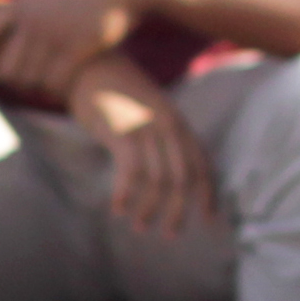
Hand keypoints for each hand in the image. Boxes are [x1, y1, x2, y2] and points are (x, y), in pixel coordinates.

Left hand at [0, 0, 147, 98]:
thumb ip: (26, 11)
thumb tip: (3, 27)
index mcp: (22, 5)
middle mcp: (33, 21)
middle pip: (7, 70)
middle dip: (16, 80)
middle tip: (31, 81)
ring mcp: (54, 35)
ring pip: (31, 80)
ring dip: (40, 85)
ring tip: (53, 77)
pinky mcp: (78, 48)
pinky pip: (57, 82)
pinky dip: (60, 87)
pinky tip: (69, 80)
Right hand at [67, 53, 213, 235]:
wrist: (90, 66)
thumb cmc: (116, 93)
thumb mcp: (148, 111)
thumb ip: (162, 136)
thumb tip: (168, 173)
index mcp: (178, 122)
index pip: (201, 163)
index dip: (208, 193)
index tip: (209, 219)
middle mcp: (168, 125)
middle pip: (182, 178)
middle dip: (178, 210)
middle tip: (171, 235)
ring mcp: (146, 127)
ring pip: (157, 179)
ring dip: (149, 208)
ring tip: (140, 226)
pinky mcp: (122, 131)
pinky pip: (130, 171)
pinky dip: (126, 194)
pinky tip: (118, 209)